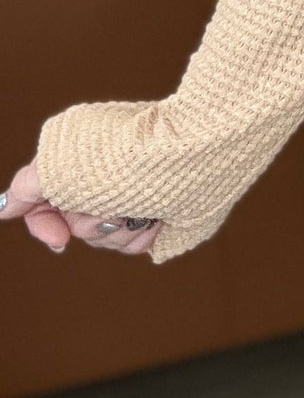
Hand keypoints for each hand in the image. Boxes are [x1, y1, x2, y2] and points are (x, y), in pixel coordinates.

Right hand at [0, 158, 160, 255]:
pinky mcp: (153, 214)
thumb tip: (6, 207)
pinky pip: (134, 242)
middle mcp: (101, 178)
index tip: (59, 240)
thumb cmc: (127, 156)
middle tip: (111, 202)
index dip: (44, 224)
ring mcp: (129, 197)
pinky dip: (142, 232)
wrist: (190, 155)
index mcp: (77, 158)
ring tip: (139, 205)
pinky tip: (156, 215)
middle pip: (75, 225)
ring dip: (119, 227)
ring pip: (105, 237)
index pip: (42, 201)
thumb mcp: (62, 165)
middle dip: (90, 221)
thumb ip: (29, 186)